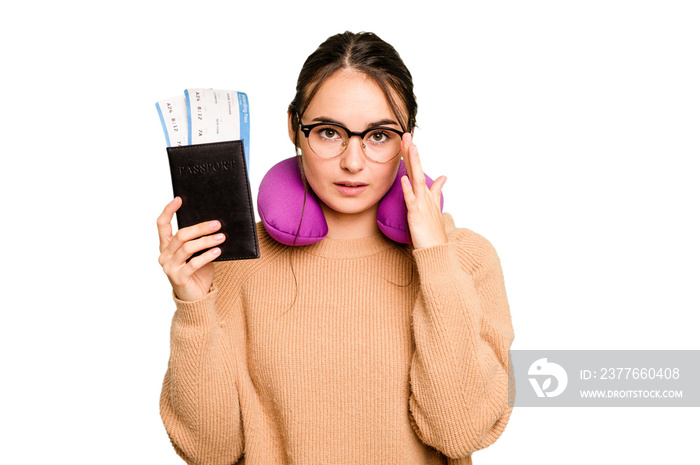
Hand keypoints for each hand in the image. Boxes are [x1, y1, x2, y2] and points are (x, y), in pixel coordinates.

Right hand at [157, 197, 225, 300]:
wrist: (196, 297)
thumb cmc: (198, 271)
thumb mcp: (197, 253)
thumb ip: (199, 240)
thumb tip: (215, 223)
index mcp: (166, 246)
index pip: (162, 225)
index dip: (168, 211)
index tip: (179, 199)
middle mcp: (165, 255)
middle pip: (180, 235)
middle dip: (200, 228)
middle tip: (217, 223)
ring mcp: (170, 267)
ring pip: (187, 248)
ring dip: (206, 240)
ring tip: (221, 237)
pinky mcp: (179, 278)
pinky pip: (194, 264)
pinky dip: (207, 256)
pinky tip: (218, 251)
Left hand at [400, 133, 447, 249]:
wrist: (437, 250)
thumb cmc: (433, 230)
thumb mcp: (435, 206)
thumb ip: (437, 191)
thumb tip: (443, 177)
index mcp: (426, 193)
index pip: (417, 169)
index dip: (412, 155)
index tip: (408, 139)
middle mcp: (425, 195)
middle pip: (417, 169)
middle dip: (412, 152)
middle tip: (407, 134)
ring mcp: (422, 204)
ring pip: (416, 179)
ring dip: (414, 163)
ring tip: (411, 147)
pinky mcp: (417, 215)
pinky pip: (411, 201)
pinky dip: (408, 189)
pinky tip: (404, 179)